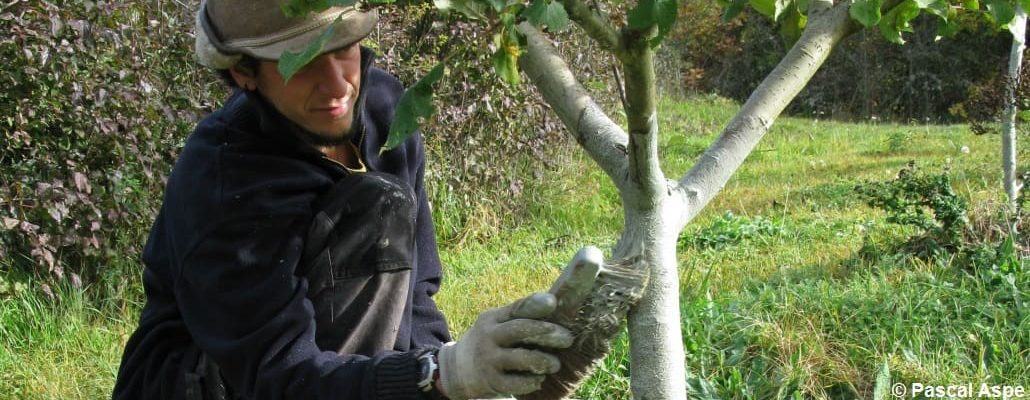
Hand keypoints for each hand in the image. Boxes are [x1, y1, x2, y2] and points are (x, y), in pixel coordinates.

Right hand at [437, 293, 573, 398]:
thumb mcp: (495, 324)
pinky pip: (515, 383)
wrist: (456, 369)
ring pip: (520, 358)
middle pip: (520, 330)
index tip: (553, 302)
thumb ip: (518, 318)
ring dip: (542, 360)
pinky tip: (539, 379)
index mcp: (493, 318)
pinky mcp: (490, 381)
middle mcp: (489, 336)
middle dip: (546, 333)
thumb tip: (555, 308)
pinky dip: (531, 381)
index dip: (535, 304)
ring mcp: (488, 359)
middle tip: (568, 339)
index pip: (516, 308)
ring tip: (556, 364)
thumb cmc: (488, 342)